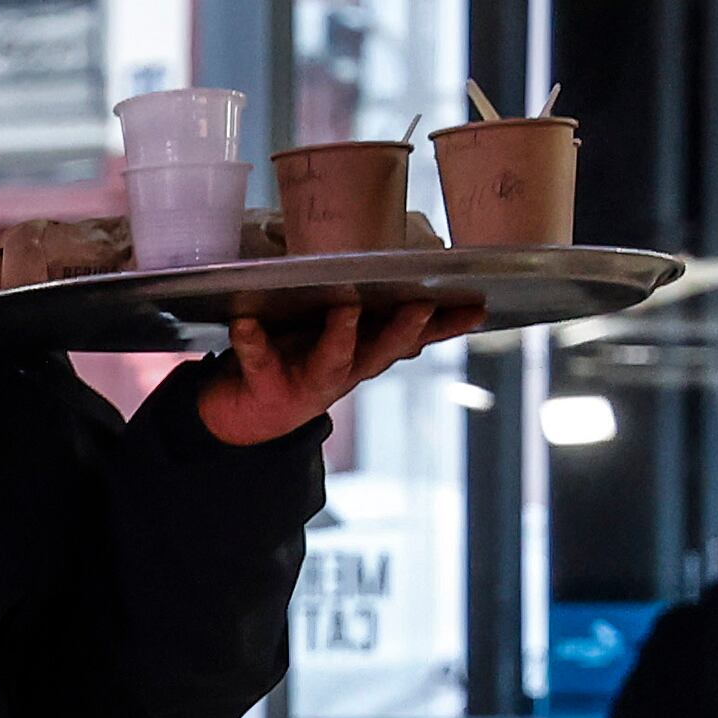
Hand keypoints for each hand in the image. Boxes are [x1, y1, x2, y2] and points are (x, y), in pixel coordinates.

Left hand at [201, 297, 481, 445]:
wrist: (241, 420)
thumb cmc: (296, 367)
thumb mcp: (339, 346)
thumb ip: (372, 324)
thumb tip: (424, 297)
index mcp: (363, 356)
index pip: (411, 338)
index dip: (445, 326)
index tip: (476, 307)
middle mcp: (342, 372)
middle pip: (380, 352)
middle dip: (402, 331)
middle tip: (422, 306)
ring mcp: (306, 381)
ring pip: (332, 359)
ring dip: (341, 335)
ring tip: (346, 308)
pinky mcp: (265, 384)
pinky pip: (259, 359)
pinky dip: (252, 340)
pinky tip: (245, 322)